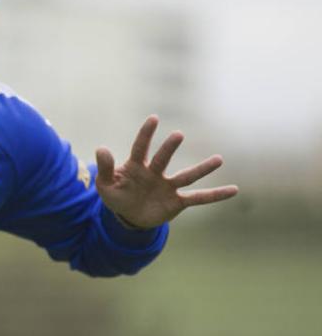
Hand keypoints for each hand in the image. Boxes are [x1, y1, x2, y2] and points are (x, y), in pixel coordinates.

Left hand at [95, 115, 238, 229]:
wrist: (129, 217)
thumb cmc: (118, 196)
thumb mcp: (105, 186)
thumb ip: (105, 168)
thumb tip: (101, 148)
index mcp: (136, 166)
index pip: (140, 147)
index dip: (146, 134)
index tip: (154, 118)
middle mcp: (155, 173)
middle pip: (163, 159)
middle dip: (169, 148)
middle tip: (178, 135)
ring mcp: (168, 186)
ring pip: (186, 176)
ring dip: (202, 169)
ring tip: (219, 159)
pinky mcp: (177, 201)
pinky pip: (198, 198)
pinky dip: (215, 195)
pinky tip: (234, 190)